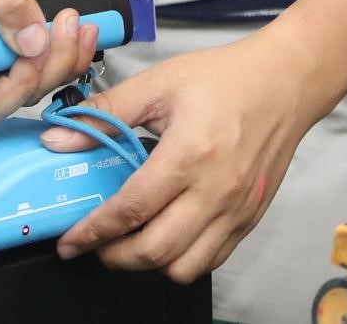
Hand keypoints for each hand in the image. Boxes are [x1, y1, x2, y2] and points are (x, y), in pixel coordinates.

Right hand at [0, 0, 97, 123]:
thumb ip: (9, 1)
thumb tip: (33, 45)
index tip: (27, 60)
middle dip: (34, 78)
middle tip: (62, 33)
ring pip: (22, 93)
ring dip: (58, 66)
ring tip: (77, 24)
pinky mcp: (9, 61)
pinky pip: (40, 76)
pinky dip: (67, 61)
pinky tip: (83, 33)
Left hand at [42, 29, 331, 283]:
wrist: (287, 80)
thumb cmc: (227, 78)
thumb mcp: (159, 83)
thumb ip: (106, 113)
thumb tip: (59, 139)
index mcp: (189, 154)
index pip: (131, 210)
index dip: (94, 231)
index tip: (71, 240)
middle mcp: (215, 190)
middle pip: (155, 251)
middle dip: (114, 256)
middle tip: (95, 244)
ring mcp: (237, 209)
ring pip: (185, 267)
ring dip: (150, 262)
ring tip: (132, 240)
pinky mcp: (251, 218)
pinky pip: (212, 260)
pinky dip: (184, 259)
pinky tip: (169, 234)